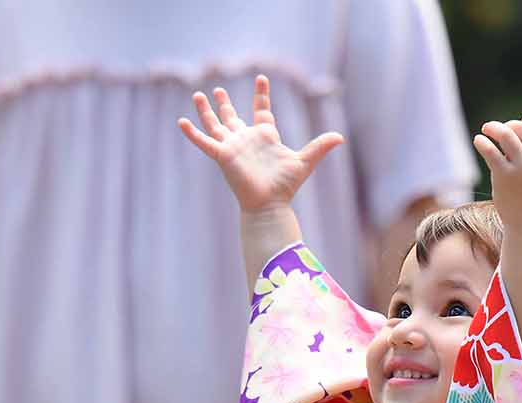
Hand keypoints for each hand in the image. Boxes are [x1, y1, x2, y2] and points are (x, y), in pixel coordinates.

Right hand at [179, 75, 343, 213]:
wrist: (269, 204)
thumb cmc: (286, 187)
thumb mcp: (305, 161)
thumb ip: (320, 147)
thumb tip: (340, 137)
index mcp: (265, 137)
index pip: (262, 111)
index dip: (261, 96)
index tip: (261, 79)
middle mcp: (246, 140)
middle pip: (233, 117)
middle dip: (225, 104)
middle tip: (218, 89)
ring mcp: (233, 147)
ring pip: (216, 124)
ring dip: (207, 111)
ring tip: (198, 95)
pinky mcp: (222, 156)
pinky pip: (204, 142)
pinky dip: (193, 133)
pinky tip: (181, 122)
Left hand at [473, 109, 521, 229]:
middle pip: (521, 127)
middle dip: (508, 125)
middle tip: (499, 132)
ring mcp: (521, 168)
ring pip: (505, 134)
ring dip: (493, 128)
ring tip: (486, 130)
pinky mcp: (504, 176)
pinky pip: (490, 151)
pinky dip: (482, 142)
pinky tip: (478, 140)